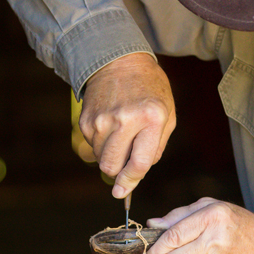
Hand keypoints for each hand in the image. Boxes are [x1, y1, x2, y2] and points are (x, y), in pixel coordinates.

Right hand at [79, 54, 176, 197]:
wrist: (119, 61)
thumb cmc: (150, 90)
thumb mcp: (167, 114)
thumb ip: (156, 148)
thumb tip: (134, 177)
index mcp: (151, 118)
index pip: (139, 163)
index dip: (131, 181)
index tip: (122, 192)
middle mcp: (125, 119)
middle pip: (112, 166)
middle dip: (118, 172)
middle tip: (125, 163)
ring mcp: (102, 119)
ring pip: (100, 158)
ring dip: (110, 156)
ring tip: (121, 136)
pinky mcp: (87, 119)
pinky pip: (92, 145)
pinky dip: (101, 143)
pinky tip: (111, 126)